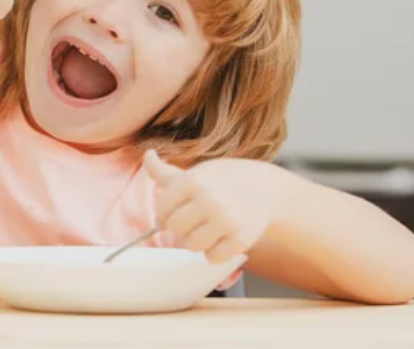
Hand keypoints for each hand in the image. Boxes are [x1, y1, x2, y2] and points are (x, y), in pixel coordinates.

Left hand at [143, 150, 276, 262]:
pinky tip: (222, 239)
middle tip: (195, 222)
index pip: (162, 208)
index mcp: (193, 181)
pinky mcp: (241, 239)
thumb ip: (166, 172)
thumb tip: (147, 155)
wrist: (266, 188)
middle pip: (175, 229)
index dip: (166, 213)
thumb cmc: (224, 180)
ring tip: (207, 231)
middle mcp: (208, 199)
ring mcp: (225, 220)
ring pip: (192, 246)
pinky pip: (213, 257)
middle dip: (182, 228)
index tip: (178, 211)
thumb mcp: (197, 172)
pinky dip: (215, 253)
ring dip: (197, 242)